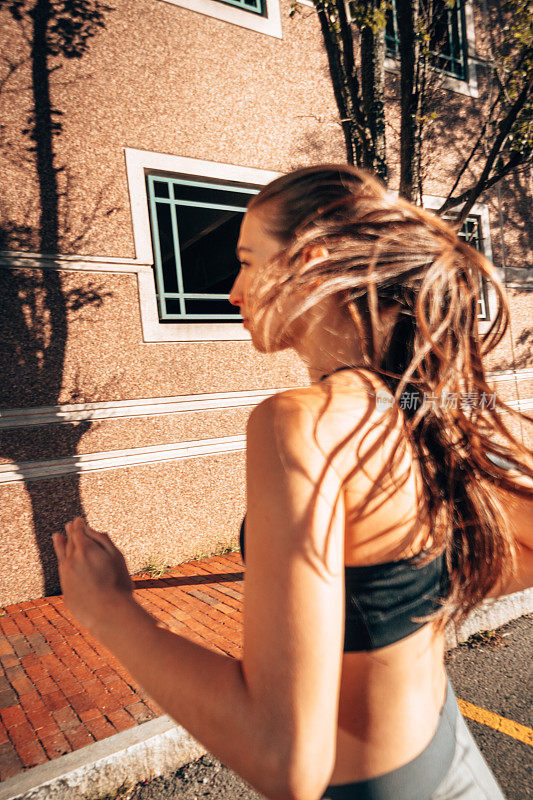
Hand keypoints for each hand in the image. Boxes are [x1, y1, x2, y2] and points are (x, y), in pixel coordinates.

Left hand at [52, 517, 133, 635]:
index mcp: (84, 549)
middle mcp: (71, 560)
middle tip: (69, 525)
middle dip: (70, 533)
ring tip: (57, 536)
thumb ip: (102, 540)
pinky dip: (63, 562)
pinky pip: (63, 571)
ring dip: (60, 544)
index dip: (78, 524)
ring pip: (61, 556)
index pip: (77, 531)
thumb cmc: (117, 583)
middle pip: (69, 542)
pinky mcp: (65, 590)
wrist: (108, 612)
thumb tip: (90, 529)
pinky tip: (64, 561)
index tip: (78, 520)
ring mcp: (66, 575)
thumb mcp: (116, 556)